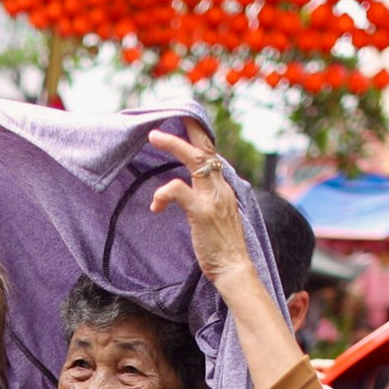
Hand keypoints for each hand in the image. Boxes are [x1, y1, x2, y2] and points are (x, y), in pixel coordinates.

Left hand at [148, 122, 254, 286]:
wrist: (234, 269)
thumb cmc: (221, 247)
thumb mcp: (215, 216)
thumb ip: (206, 199)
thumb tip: (188, 190)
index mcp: (224, 188)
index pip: (213, 155)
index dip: (199, 137)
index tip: (185, 122)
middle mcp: (221, 188)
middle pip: (206, 149)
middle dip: (188, 128)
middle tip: (166, 119)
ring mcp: (213, 198)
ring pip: (195, 159)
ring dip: (173, 145)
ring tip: (154, 138)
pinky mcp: (202, 212)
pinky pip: (179, 189)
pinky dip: (164, 192)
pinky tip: (156, 206)